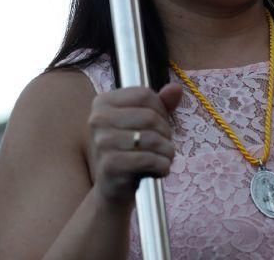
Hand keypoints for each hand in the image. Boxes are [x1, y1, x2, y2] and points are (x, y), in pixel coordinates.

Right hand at [88, 83, 182, 205]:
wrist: (114, 185)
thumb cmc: (132, 148)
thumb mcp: (146, 121)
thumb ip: (162, 102)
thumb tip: (175, 88)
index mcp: (103, 102)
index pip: (145, 95)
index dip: (161, 110)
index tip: (158, 124)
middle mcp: (98, 119)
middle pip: (150, 116)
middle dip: (165, 132)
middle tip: (162, 144)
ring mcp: (102, 142)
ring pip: (152, 138)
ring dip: (167, 151)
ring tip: (163, 157)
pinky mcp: (110, 164)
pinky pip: (149, 159)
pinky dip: (163, 165)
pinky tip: (160, 169)